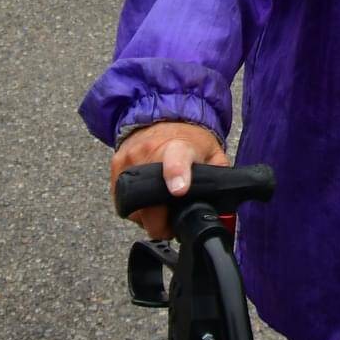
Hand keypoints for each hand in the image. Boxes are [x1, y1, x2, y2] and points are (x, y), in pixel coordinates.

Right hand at [109, 120, 227, 241]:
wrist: (162, 116)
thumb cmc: (189, 138)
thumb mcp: (212, 152)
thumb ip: (218, 175)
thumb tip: (223, 201)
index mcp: (179, 148)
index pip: (176, 160)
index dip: (176, 175)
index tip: (179, 190)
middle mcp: (149, 152)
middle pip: (149, 201)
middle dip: (161, 222)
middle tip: (173, 223)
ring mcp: (129, 159)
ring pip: (134, 209)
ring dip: (147, 216)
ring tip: (160, 207)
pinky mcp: (116, 166)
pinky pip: (121, 201)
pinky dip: (135, 208)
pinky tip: (147, 200)